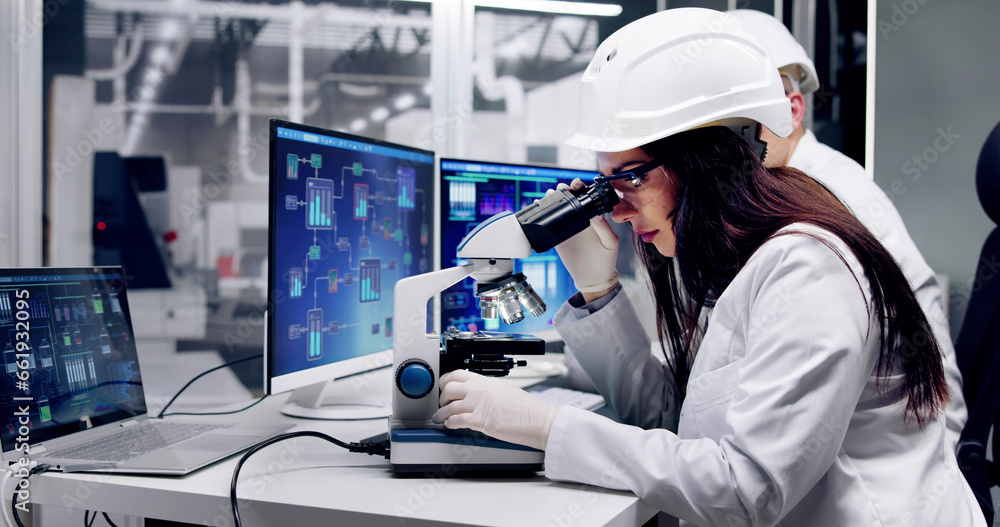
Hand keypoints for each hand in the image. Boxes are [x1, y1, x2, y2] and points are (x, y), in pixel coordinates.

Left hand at [432, 370, 557, 450]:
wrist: (539, 420)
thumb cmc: (527, 409)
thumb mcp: (504, 391)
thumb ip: (487, 390)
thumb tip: (475, 395)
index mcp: (486, 381)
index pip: (457, 374)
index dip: (445, 381)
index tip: (443, 388)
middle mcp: (480, 390)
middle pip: (448, 388)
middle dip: (441, 398)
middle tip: (442, 404)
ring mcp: (479, 404)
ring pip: (449, 406)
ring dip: (442, 414)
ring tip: (441, 419)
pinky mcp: (481, 420)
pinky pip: (457, 420)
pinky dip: (450, 423)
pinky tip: (451, 425)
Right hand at [552, 178, 619, 295]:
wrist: (592, 279)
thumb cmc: (606, 261)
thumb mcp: (610, 243)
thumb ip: (604, 228)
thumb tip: (596, 213)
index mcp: (594, 217)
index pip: (586, 197)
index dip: (580, 187)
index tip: (576, 184)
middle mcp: (580, 219)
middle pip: (569, 198)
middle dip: (564, 189)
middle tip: (561, 189)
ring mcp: (568, 227)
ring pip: (558, 207)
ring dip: (553, 198)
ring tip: (549, 195)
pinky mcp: (558, 237)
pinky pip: (549, 223)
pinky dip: (543, 213)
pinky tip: (540, 206)